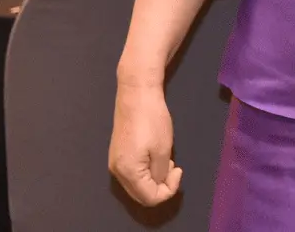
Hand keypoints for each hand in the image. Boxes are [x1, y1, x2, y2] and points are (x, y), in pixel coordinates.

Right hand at [108, 80, 181, 205]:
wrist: (136, 96)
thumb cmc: (152, 121)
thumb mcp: (163, 149)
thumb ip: (160, 173)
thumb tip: (159, 183)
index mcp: (127, 172)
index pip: (149, 198)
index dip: (169, 190)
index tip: (179, 170)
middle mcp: (116, 172)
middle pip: (141, 195)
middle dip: (161, 186)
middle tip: (174, 168)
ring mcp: (115, 164)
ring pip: (137, 185)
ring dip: (155, 179)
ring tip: (167, 161)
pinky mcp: (118, 155)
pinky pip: (133, 174)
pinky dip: (147, 172)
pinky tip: (157, 157)